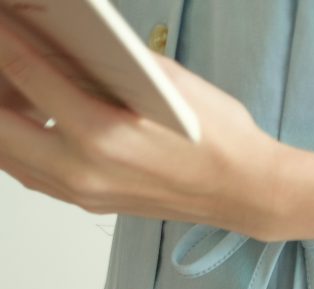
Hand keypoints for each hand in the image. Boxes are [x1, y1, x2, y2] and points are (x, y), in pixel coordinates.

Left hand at [0, 10, 284, 232]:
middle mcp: (84, 172)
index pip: (25, 71)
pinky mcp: (88, 203)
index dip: (3, 35)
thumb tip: (59, 36)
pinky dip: (15, 143)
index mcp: (102, 135)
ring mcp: (84, 194)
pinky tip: (19, 117)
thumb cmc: (218, 140)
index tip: (0, 16)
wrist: (246, 192)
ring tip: (3, 83)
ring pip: (7, 155)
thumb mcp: (161, 79)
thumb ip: (103, 59)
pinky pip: (31, 173)